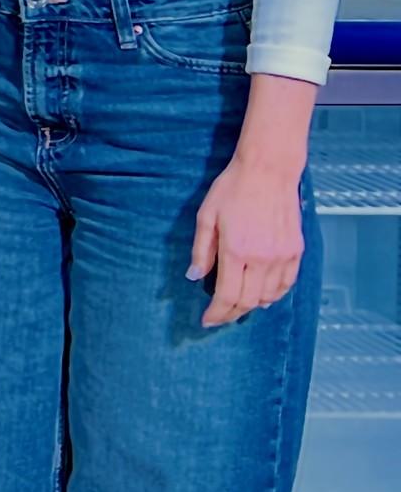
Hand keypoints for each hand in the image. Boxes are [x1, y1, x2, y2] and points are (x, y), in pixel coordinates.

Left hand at [191, 71, 317, 326]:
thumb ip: (201, 250)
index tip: (207, 320)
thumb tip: (195, 277)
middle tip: (220, 317)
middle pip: (249, 300)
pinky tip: (263, 296)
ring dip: (252, 306)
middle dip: (232, 313)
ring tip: (237, 307)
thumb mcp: (206, 216)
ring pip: (269, 296)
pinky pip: (286, 283)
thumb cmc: (232, 189)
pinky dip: (274, 295)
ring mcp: (283, 256)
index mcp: (236, 250)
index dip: (217, 312)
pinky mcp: (296, 251)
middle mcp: (262, 258)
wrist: (268, 171)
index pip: (228, 295)